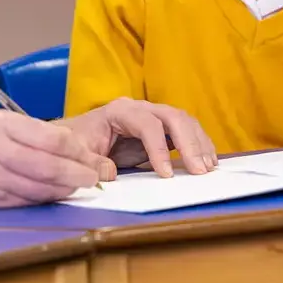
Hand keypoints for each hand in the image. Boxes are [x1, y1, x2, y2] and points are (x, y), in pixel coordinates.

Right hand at [0, 110, 102, 208]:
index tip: (99, 161)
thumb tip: (79, 153)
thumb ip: (34, 137)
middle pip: (51, 166)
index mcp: (2, 125)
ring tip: (81, 189)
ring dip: (65, 191)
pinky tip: (55, 197)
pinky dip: (43, 201)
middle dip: (81, 176)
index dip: (83, 153)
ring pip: (39, 189)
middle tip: (99, 180)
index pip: (55, 138)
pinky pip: (22, 203)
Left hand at [59, 98, 217, 178]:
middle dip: (189, 143)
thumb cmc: (75, 144)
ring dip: (199, 144)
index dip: (158, 148)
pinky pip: (186, 131)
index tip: (167, 174)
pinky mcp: (162, 129)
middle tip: (200, 170)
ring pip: (184, 122)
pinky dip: (199, 145)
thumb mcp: (75, 154)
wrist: (74, 138)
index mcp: (119, 111)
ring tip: (208, 168)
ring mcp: (153, 116)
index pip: (146, 124)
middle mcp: (140, 108)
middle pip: (172, 117)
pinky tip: (207, 162)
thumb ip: (91, 162)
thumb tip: (110, 173)